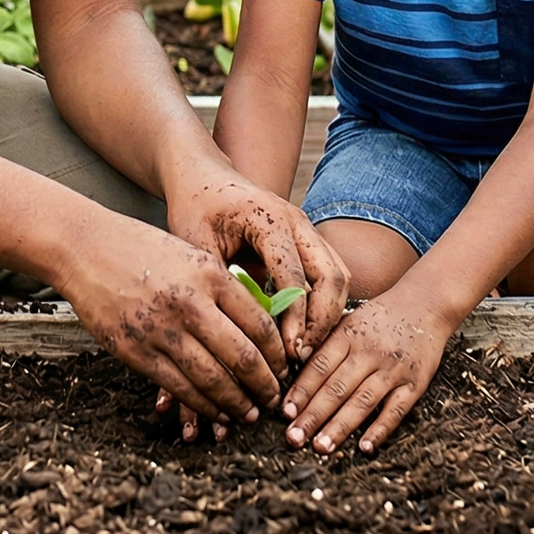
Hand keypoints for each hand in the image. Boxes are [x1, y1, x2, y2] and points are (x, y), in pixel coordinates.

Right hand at [59, 215, 289, 426]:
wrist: (85, 247)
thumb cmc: (141, 248)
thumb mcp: (192, 255)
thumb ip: (223, 288)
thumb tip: (259, 329)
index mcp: (211, 275)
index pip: (261, 325)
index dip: (278, 355)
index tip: (285, 368)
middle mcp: (190, 304)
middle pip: (243, 358)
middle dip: (265, 385)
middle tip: (275, 399)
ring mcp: (162, 331)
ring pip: (213, 380)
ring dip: (238, 403)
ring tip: (250, 413)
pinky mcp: (137, 353)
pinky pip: (179, 388)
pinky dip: (203, 405)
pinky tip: (216, 412)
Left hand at [162, 159, 348, 361]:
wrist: (203, 177)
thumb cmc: (195, 208)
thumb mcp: (197, 245)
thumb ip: (221, 284)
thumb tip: (235, 334)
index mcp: (270, 219)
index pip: (295, 276)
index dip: (295, 318)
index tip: (287, 352)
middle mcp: (298, 222)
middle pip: (332, 276)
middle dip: (322, 321)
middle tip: (301, 356)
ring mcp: (307, 229)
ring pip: (338, 276)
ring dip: (327, 315)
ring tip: (304, 349)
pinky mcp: (307, 241)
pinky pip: (330, 274)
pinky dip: (324, 304)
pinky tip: (303, 332)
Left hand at [282, 291, 451, 454]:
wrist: (426, 305)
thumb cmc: (380, 317)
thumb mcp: (348, 319)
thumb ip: (324, 344)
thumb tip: (292, 367)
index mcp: (347, 335)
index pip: (319, 367)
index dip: (301, 391)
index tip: (285, 413)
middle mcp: (368, 353)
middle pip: (336, 388)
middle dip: (313, 415)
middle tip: (294, 438)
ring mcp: (392, 370)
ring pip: (362, 401)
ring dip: (340, 426)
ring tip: (321, 447)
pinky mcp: (415, 384)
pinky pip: (396, 410)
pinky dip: (381, 429)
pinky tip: (365, 447)